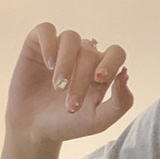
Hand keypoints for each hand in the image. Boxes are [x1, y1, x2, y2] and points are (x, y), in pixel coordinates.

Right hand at [6, 23, 132, 143]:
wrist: (34, 129)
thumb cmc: (67, 125)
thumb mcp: (98, 121)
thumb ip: (120, 103)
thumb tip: (126, 74)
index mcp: (101, 72)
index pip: (116, 53)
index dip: (111, 62)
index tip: (99, 79)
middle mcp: (82, 56)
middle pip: (90, 53)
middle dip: (81, 79)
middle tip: (70, 106)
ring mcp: (60, 48)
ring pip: (71, 38)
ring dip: (66, 63)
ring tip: (58, 86)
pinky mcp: (37, 44)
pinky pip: (47, 29)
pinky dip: (49, 44)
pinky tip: (48, 64)